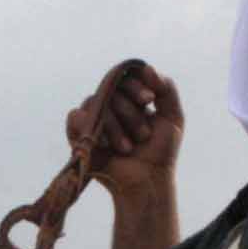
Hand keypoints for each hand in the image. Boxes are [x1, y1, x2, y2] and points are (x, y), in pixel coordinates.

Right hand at [67, 65, 181, 206]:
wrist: (147, 180)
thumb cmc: (160, 152)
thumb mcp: (172, 117)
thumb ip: (166, 88)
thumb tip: (147, 68)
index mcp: (130, 99)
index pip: (126, 78)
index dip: (136, 85)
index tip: (149, 100)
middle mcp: (110, 106)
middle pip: (110, 90)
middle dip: (130, 112)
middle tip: (144, 135)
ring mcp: (93, 119)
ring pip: (95, 103)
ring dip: (115, 126)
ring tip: (128, 148)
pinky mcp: (79, 135)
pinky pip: (75, 116)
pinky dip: (88, 125)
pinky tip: (106, 144)